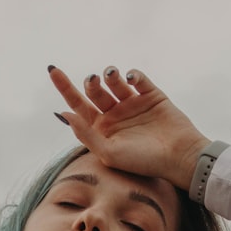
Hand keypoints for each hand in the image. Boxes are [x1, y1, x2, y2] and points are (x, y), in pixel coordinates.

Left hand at [49, 65, 210, 190]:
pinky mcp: (151, 95)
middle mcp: (115, 115)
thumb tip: (63, 113)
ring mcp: (133, 104)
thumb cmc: (143, 162)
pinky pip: (138, 78)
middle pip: (94, 91)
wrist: (179, 157)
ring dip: (109, 75)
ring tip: (111, 76)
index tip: (52, 69)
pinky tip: (131, 79)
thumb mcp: (109, 153)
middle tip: (94, 81)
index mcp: (102, 129)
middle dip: (91, 83)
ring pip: (114, 82)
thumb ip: (85, 134)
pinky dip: (132, 74)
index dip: (64, 87)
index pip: (77, 105)